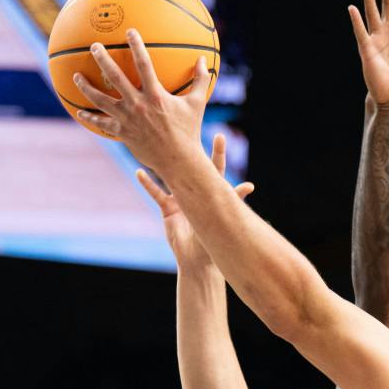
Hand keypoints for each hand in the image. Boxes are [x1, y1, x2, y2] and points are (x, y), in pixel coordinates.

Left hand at [72, 29, 213, 170]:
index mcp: (155, 95)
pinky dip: (90, 117)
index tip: (129, 31)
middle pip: (115, 77)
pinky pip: (102, 123)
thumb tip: (204, 59)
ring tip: (76, 77)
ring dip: (87, 87)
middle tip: (94, 46)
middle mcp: (138, 105)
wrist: (178, 161)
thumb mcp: (198, 103)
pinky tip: (80, 111)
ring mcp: (128, 119)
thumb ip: (201, 80)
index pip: (144, 64)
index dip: (136, 46)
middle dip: (103, 59)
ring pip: (101, 100)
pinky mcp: (122, 133)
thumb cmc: (189, 131)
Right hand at [134, 133, 252, 270]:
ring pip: (170, 175)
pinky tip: (139, 172)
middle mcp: (194, 192)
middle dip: (191, 148)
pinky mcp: (167, 209)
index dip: (218, 152)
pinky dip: (147, 183)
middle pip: (192, 165)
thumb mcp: (222, 217)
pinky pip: (155, 193)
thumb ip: (233, 199)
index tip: (220, 136)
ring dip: (164, 162)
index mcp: (210, 193)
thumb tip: (249, 185)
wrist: (196, 260)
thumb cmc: (213, 241)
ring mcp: (180, 198)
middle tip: (189, 128)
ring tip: (159, 144)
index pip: (214, 168)